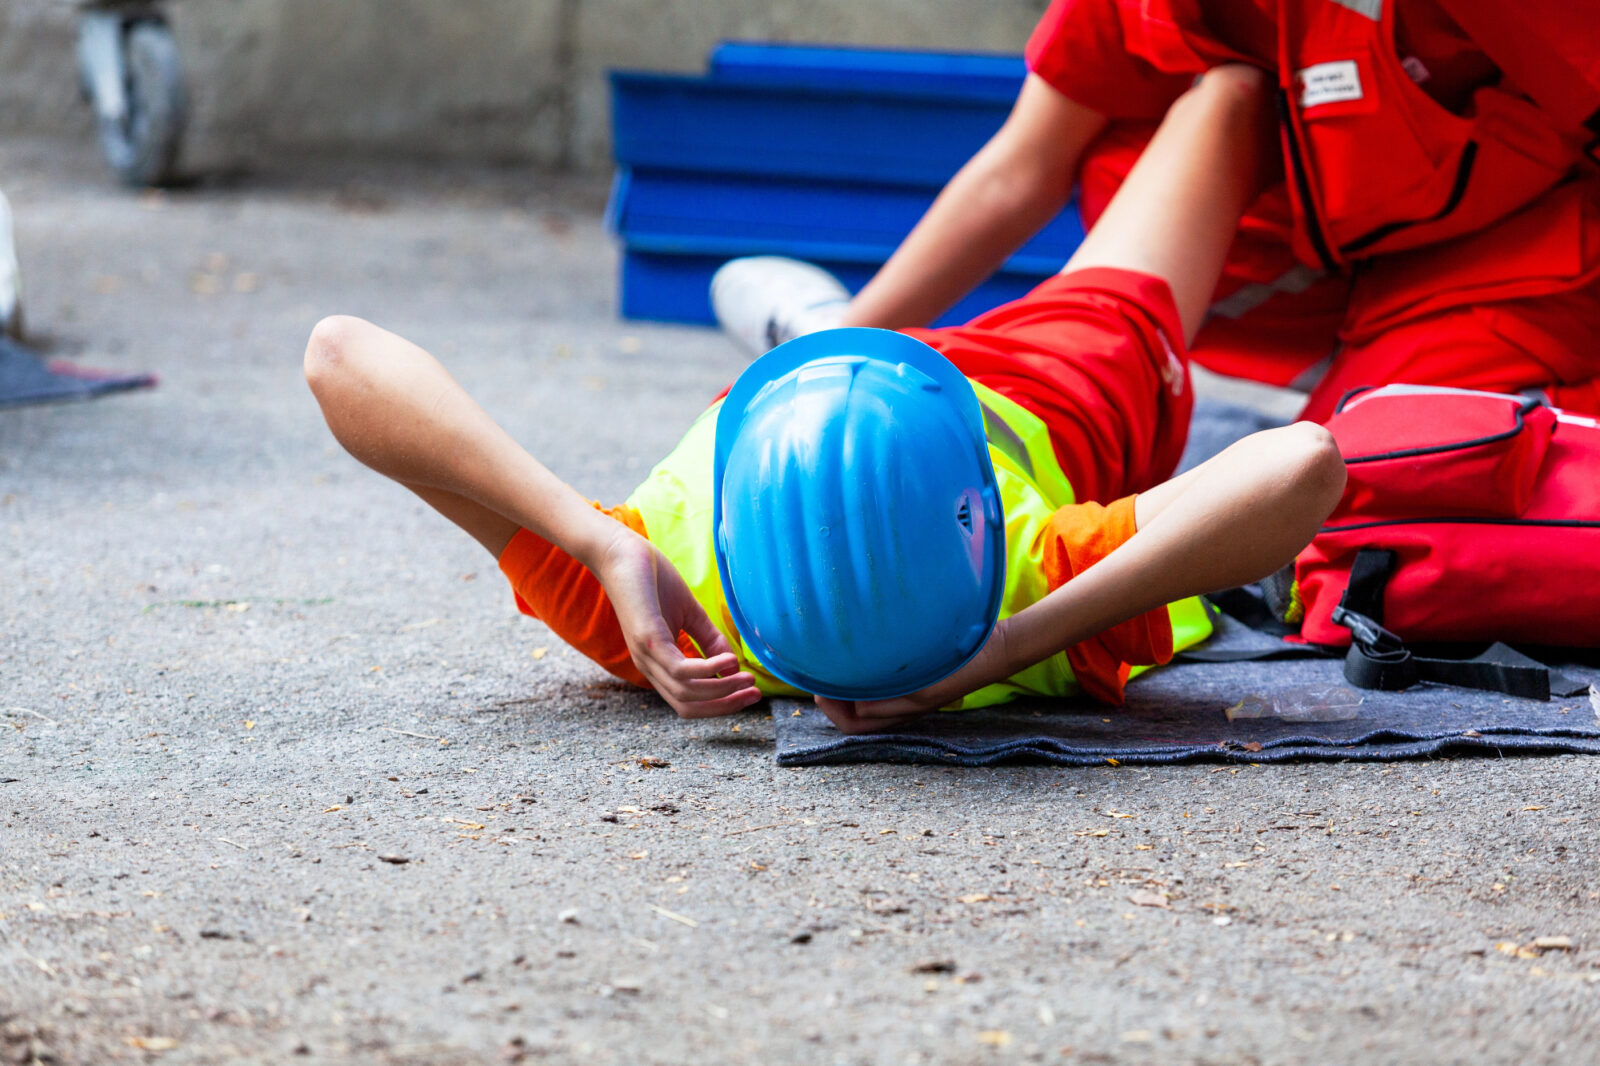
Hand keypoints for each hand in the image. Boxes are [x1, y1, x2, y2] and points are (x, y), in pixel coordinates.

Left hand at [592, 525, 760, 718]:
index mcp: (658, 664)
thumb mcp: (689, 613)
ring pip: (686, 693)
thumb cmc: (652, 581)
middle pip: (689, 706)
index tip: (751, 693)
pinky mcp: (647, 640)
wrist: (620, 553)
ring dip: (722, 690)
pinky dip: (708, 671)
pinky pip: (680, 669)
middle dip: (725, 705)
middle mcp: (650, 667)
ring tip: (747, 678)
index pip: (689, 701)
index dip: (721, 704)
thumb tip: (733, 665)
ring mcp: (647, 656)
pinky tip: (730, 660)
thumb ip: (709, 639)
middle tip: (755, 694)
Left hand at [813, 618, 1015, 733]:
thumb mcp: (921, 690)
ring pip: (864, 695)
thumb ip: (885, 702)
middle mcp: (900, 706)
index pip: (852, 724)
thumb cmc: (959, 669)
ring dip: (846, 682)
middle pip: (853, 712)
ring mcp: (907, 691)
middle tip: (817, 668)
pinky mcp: (914, 674)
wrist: (994, 646)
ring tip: (835, 660)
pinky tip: (863, 649)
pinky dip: (864, 670)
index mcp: (900, 715)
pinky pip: (879, 679)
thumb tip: (851, 705)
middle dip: (832, 696)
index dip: (830, 708)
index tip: (817, 684)